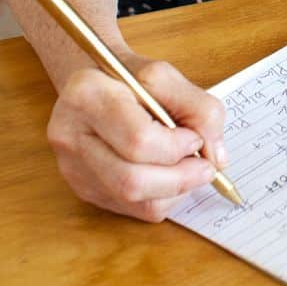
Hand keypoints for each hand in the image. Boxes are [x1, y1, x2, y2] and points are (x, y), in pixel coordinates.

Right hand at [46, 54, 226, 221]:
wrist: (96, 85)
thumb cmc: (131, 78)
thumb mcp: (168, 76)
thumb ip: (200, 109)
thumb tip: (216, 157)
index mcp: (86, 96)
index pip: (138, 141)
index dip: (176, 147)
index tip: (196, 138)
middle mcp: (70, 136)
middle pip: (131, 181)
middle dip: (180, 178)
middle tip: (206, 167)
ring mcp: (73, 168)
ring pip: (133, 200)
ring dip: (174, 191)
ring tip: (190, 169)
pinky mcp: (83, 188)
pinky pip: (131, 209)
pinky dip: (162, 197)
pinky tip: (169, 175)